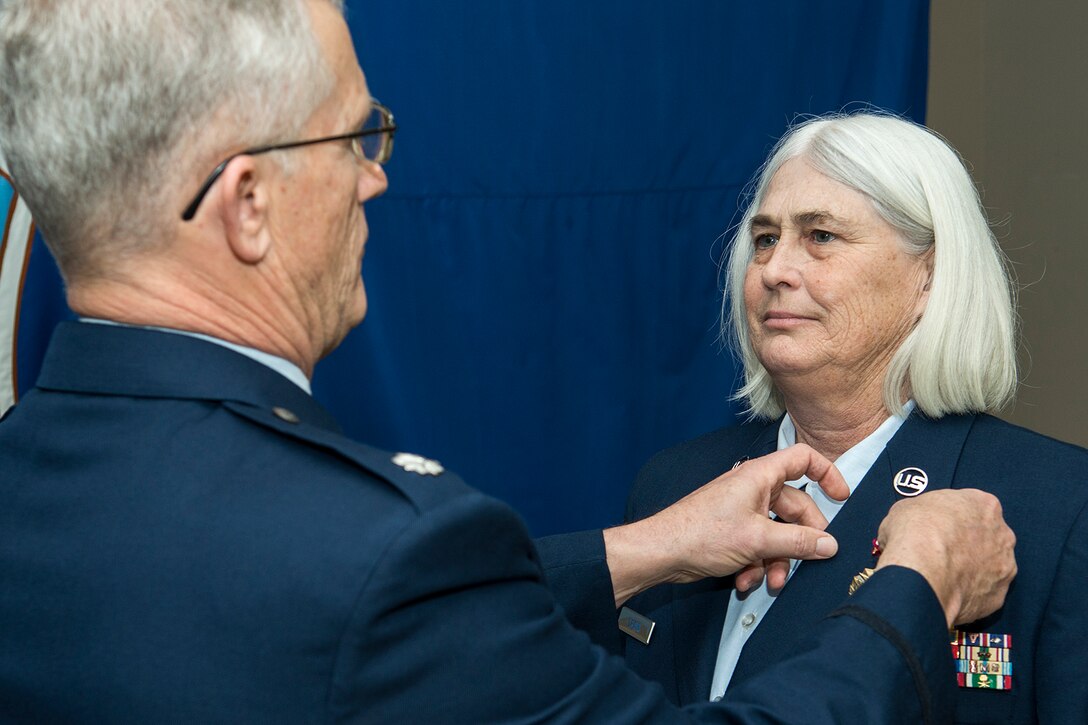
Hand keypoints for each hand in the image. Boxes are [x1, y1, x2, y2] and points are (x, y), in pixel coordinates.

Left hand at [604, 444, 848, 606]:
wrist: (663, 552)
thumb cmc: (701, 533)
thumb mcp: (758, 540)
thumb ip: (798, 542)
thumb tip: (829, 544)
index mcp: (760, 476)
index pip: (803, 459)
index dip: (827, 473)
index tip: (841, 498)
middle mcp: (753, 489)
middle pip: (795, 507)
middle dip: (801, 539)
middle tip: (810, 560)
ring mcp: (742, 511)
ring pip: (777, 533)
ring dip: (777, 560)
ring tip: (771, 582)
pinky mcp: (733, 532)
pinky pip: (759, 546)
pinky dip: (757, 565)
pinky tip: (746, 581)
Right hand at [875, 489, 1016, 626]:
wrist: (921, 573)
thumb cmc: (915, 533)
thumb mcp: (907, 507)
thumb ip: (923, 513)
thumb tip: (914, 525)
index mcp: (984, 504)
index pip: (972, 507)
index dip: (953, 517)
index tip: (938, 525)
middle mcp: (1003, 534)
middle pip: (987, 536)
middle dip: (968, 543)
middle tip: (942, 550)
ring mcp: (1004, 567)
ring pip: (989, 566)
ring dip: (971, 569)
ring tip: (942, 574)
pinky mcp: (997, 596)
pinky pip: (983, 593)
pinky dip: (968, 593)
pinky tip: (947, 591)